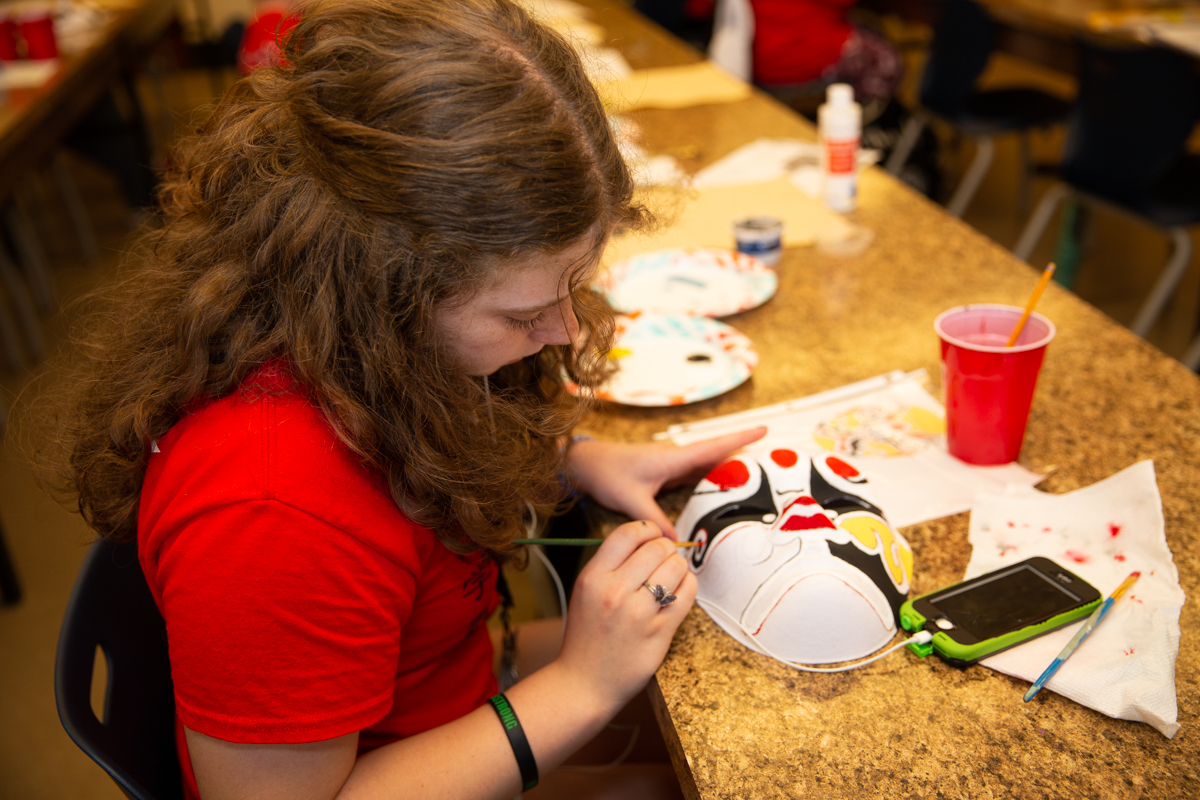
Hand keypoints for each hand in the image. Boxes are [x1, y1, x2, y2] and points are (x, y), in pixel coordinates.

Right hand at [554, 520, 696, 715]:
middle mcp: (615, 591)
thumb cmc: (587, 636)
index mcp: (593, 577)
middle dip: (666, 549)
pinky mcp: (660, 632)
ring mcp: (639, 613)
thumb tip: (647, 539)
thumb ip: (610, 565)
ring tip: (672, 577)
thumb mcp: (585, 591)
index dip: (648, 530)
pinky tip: (680, 591)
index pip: (628, 533)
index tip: (653, 536)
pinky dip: (688, 586)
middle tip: (665, 559)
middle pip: (657, 548)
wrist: (584, 683)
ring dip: (679, 567)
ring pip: (676, 567)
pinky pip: (687, 593)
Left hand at [563, 427, 766, 537]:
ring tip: (755, 474)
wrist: (587, 465)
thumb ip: (655, 521)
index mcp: (672, 458)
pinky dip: (712, 478)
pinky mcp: (667, 473)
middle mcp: (676, 458)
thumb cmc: (608, 475)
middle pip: (717, 455)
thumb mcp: (631, 501)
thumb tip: (677, 543)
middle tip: (772, 457)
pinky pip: (696, 474)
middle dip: (743, 454)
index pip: (713, 448)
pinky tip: (723, 487)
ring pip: (707, 465)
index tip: (763, 430)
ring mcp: (672, 465)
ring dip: (729, 468)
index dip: (739, 440)